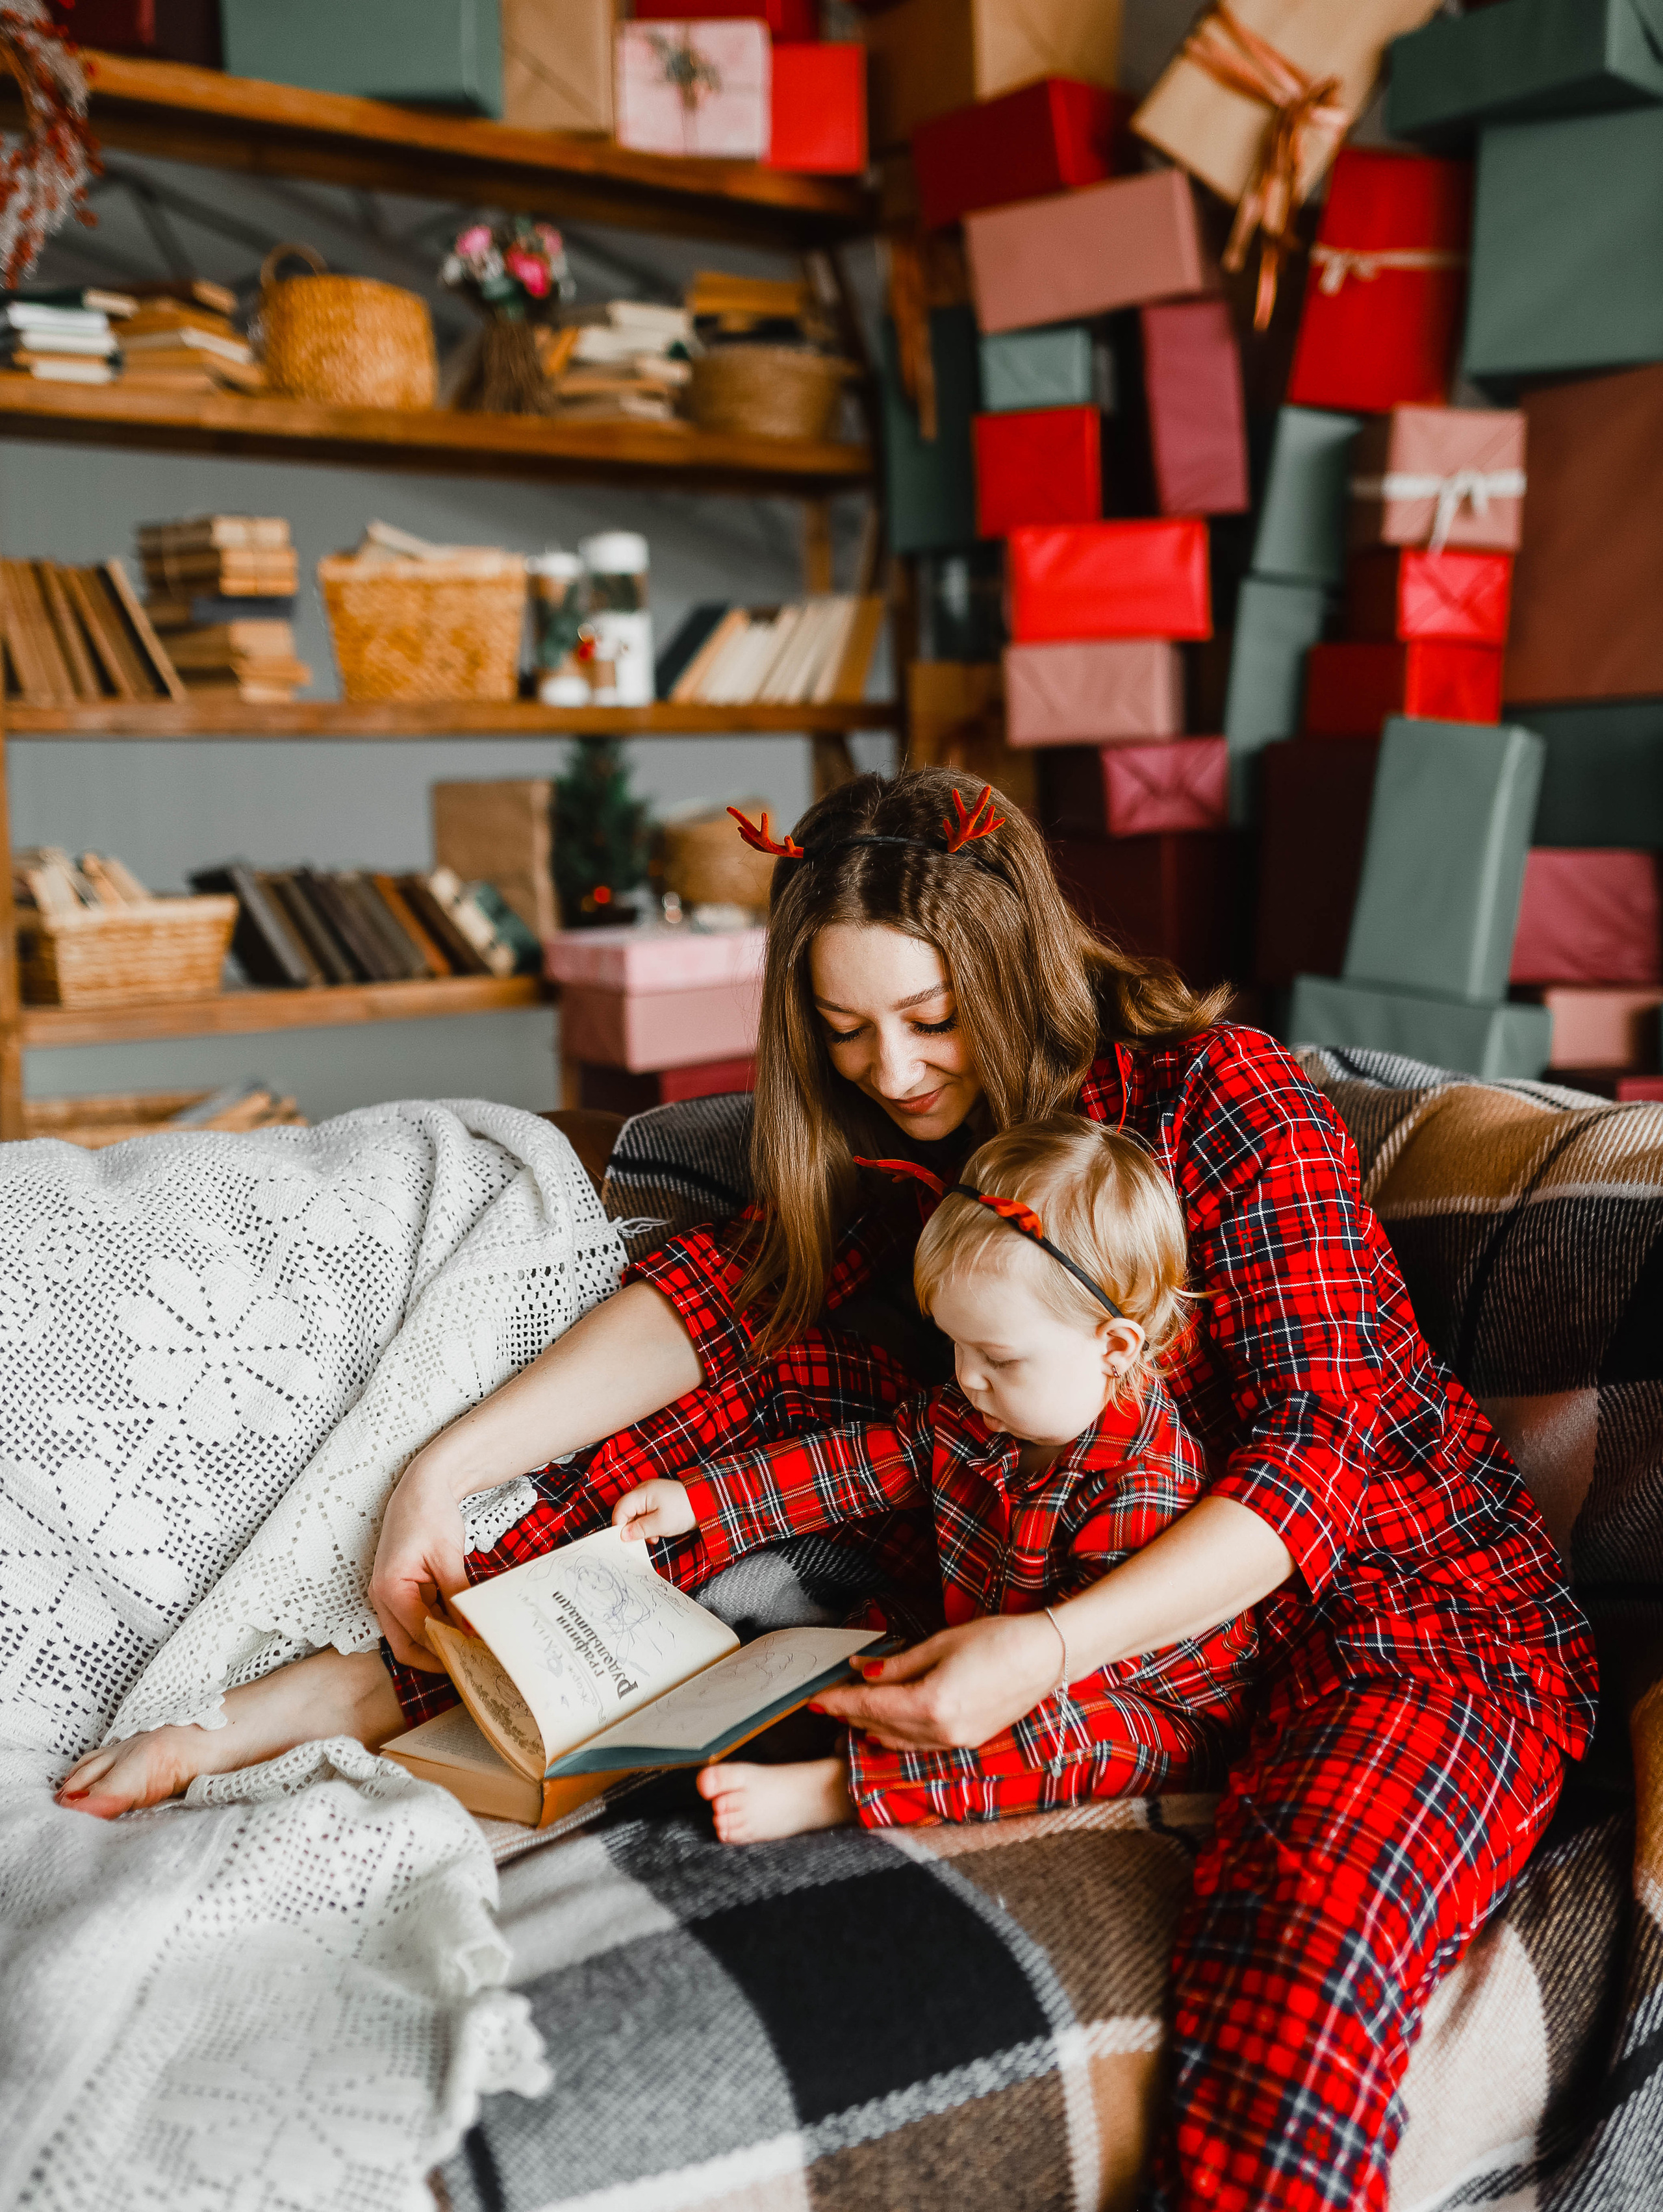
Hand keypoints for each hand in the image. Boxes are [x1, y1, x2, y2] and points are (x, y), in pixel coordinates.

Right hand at [369, 1447, 470, 1669]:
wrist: (422, 1487)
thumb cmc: (431, 1514)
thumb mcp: (448, 1557)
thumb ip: (457, 1596)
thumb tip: (471, 1630)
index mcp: (389, 1587)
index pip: (418, 1634)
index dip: (447, 1649)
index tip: (475, 1658)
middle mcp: (380, 1595)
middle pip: (405, 1645)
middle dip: (437, 1658)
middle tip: (472, 1662)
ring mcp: (386, 1594)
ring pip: (408, 1636)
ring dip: (437, 1644)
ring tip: (471, 1648)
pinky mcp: (397, 1590)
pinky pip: (413, 1619)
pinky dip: (434, 1627)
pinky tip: (460, 1627)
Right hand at [613, 1479, 695, 1542]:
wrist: (708, 1503)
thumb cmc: (685, 1510)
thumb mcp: (660, 1524)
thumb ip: (640, 1529)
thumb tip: (623, 1535)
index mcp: (642, 1493)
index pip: (620, 1509)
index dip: (619, 1526)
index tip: (624, 1541)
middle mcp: (644, 1491)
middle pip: (627, 1512)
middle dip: (631, 1528)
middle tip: (639, 1542)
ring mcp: (651, 1495)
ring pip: (636, 1515)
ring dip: (641, 1528)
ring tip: (654, 1538)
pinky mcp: (659, 1501)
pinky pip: (646, 1514)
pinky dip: (649, 1525)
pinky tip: (657, 1534)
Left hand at [814, 1612, 1061, 1751]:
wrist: (1046, 1655)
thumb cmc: (997, 1640)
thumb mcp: (940, 1644)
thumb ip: (897, 1664)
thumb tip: (862, 1670)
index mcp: (932, 1704)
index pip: (869, 1707)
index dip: (838, 1702)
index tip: (815, 1697)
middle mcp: (942, 1731)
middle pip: (880, 1727)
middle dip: (849, 1715)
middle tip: (825, 1702)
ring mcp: (957, 1741)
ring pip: (898, 1741)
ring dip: (870, 1727)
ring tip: (847, 1713)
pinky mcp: (968, 1741)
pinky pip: (920, 1745)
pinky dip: (896, 1736)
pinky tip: (884, 1728)